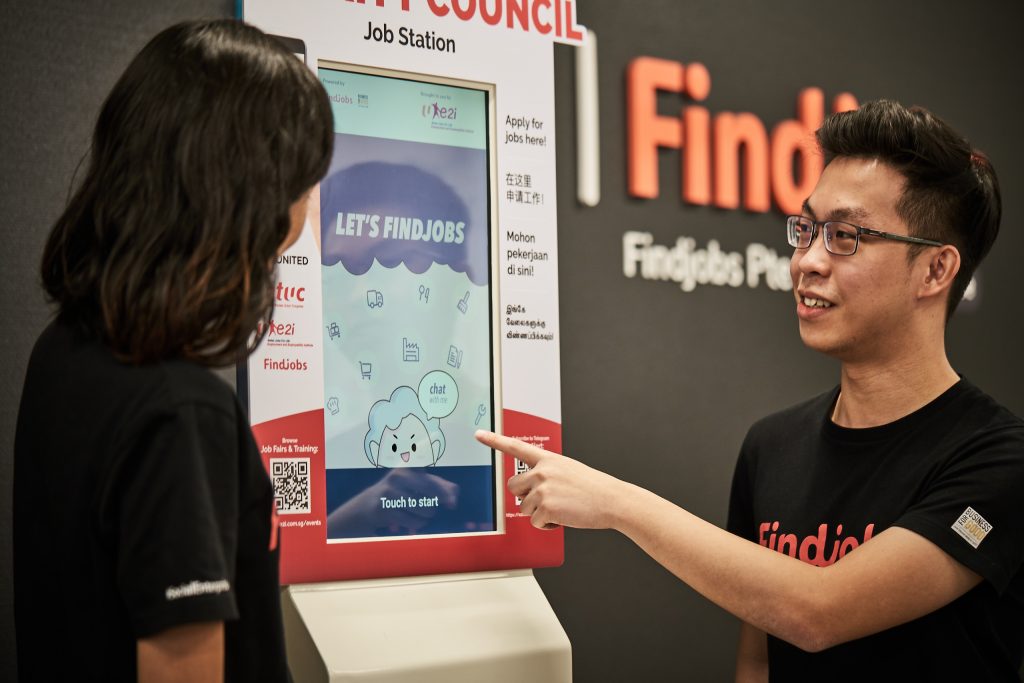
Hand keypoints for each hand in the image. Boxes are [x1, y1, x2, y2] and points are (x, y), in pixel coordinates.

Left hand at [475, 430, 627, 530]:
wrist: (612, 500)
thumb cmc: (593, 488)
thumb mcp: (568, 470)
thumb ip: (547, 473)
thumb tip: (531, 489)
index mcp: (548, 460)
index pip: (516, 447)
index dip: (494, 440)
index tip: (479, 434)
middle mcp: (542, 471)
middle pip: (514, 487)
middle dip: (525, 497)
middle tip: (545, 501)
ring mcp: (543, 489)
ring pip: (524, 508)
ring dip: (540, 513)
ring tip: (562, 508)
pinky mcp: (546, 508)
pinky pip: (536, 522)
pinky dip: (548, 525)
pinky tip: (564, 518)